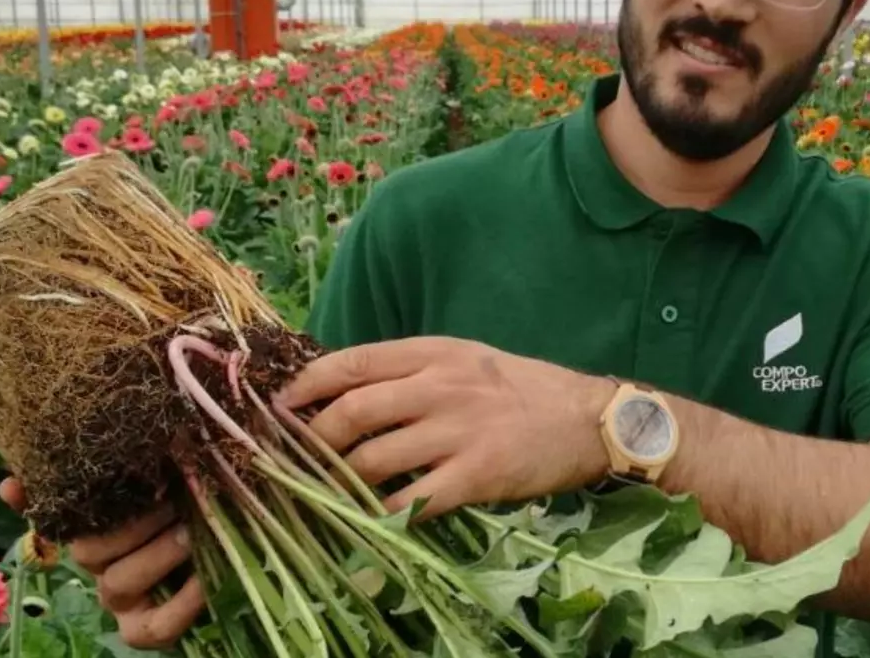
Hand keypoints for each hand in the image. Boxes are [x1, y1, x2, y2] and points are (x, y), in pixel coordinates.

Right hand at [0, 477, 205, 649]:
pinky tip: (205, 579)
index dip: (32, 503)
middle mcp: (99, 565)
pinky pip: (155, 627)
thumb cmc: (192, 504)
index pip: (53, 516)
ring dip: (157, 555)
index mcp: (92, 526)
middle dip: (131, 524)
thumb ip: (127, 461)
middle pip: (88, 550)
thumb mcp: (168, 475)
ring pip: (118, 583)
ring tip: (190, 533)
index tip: (15, 486)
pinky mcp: (148, 630)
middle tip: (170, 499)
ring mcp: (122, 601)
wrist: (237, 549)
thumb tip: (18, 477)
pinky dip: (182, 604)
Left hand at [275, 336, 618, 517]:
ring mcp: (458, 431)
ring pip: (372, 460)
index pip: (352, 362)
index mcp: (434, 352)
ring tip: (332, 492)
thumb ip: (412, 370)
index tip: (280, 406)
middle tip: (299, 459)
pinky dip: (384, 513)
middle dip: (314, 441)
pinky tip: (376, 516)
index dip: (306, 385)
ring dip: (342, 482)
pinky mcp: (476, 474)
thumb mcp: (466, 359)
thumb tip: (345, 389)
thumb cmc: (522, 389)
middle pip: (352, 412)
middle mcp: (441, 386)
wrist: (590, 418)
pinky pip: (411, 500)